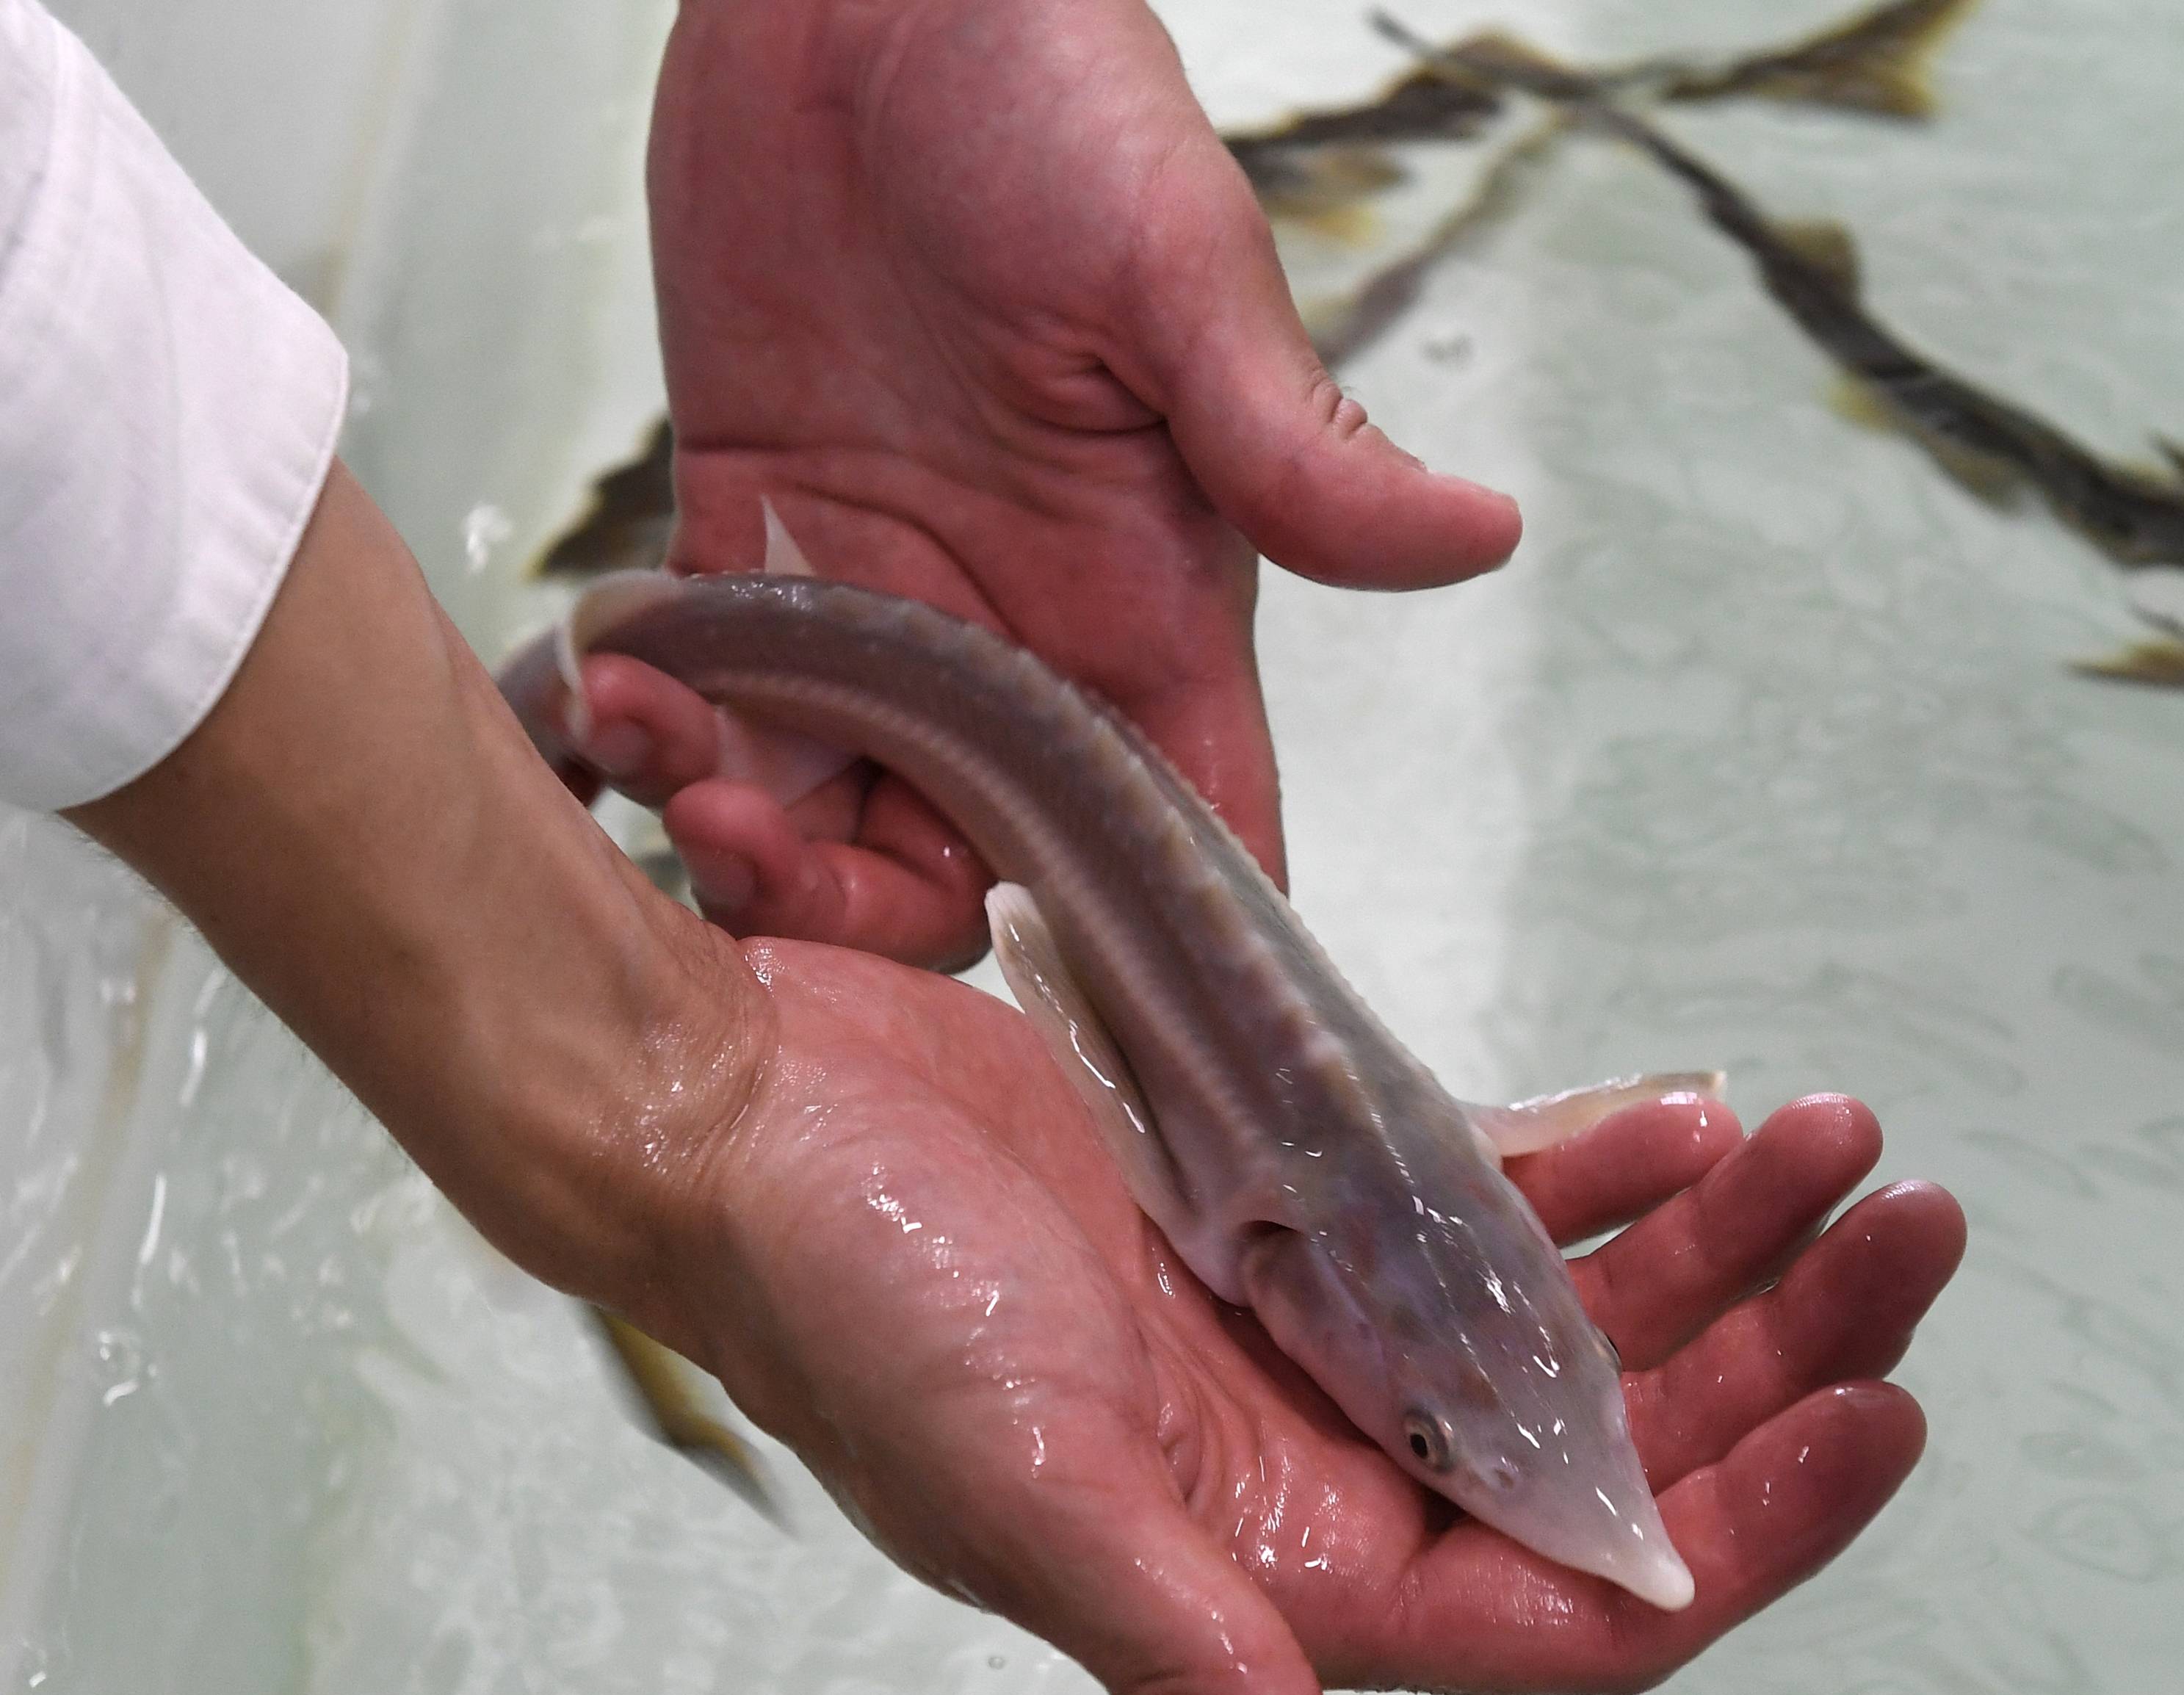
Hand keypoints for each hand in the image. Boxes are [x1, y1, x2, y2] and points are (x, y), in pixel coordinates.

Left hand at [576, 0, 1519, 965]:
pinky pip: (714, 704)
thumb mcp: (1183, 271)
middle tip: (756, 858)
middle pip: (975, 877)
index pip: (1188, 839)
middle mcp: (1023, 640)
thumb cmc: (1054, 95)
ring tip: (658, 757)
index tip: (1068, 1019)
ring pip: (826, 820)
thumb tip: (1484, 538)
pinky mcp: (760, 538)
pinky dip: (657, 737)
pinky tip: (608, 691)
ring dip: (740, 846)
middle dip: (866, 920)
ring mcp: (888, 602)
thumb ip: (1298, 439)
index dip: (1152, 964)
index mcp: (1146, 610)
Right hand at [666, 939, 1961, 1694]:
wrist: (745, 1109)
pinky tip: (1687, 1115)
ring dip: (1720, 1235)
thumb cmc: (850, 1302)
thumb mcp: (1029, 1488)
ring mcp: (1326, 1330)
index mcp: (1291, 1570)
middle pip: (1623, 1439)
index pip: (1586, 1594)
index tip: (1886, 1409)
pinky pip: (1491, 1201)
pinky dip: (1598, 1164)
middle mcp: (1333, 1466)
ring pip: (1582, 1314)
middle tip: (1907, 1227)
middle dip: (1782, 1341)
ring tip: (1839, 1141)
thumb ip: (1186, 1663)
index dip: (1756, 1522)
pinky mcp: (1298, 1205)